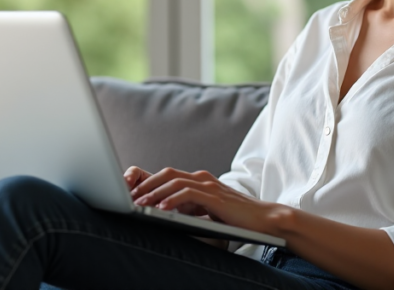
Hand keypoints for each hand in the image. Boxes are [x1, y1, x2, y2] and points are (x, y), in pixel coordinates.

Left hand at [128, 166, 290, 236]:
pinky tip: (161, 209)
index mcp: (200, 180)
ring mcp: (209, 185)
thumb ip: (190, 207)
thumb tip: (165, 212)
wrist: (263, 219)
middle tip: (129, 196)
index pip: (168, 175)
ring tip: (140, 203)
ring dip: (155, 192)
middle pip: (167, 173)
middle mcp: (202, 178)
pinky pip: (188, 194)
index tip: (132, 193)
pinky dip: (172, 200)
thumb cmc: (236, 218)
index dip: (148, 181)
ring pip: (174, 182)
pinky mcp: (215, 196)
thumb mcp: (207, 211)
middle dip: (146, 184)